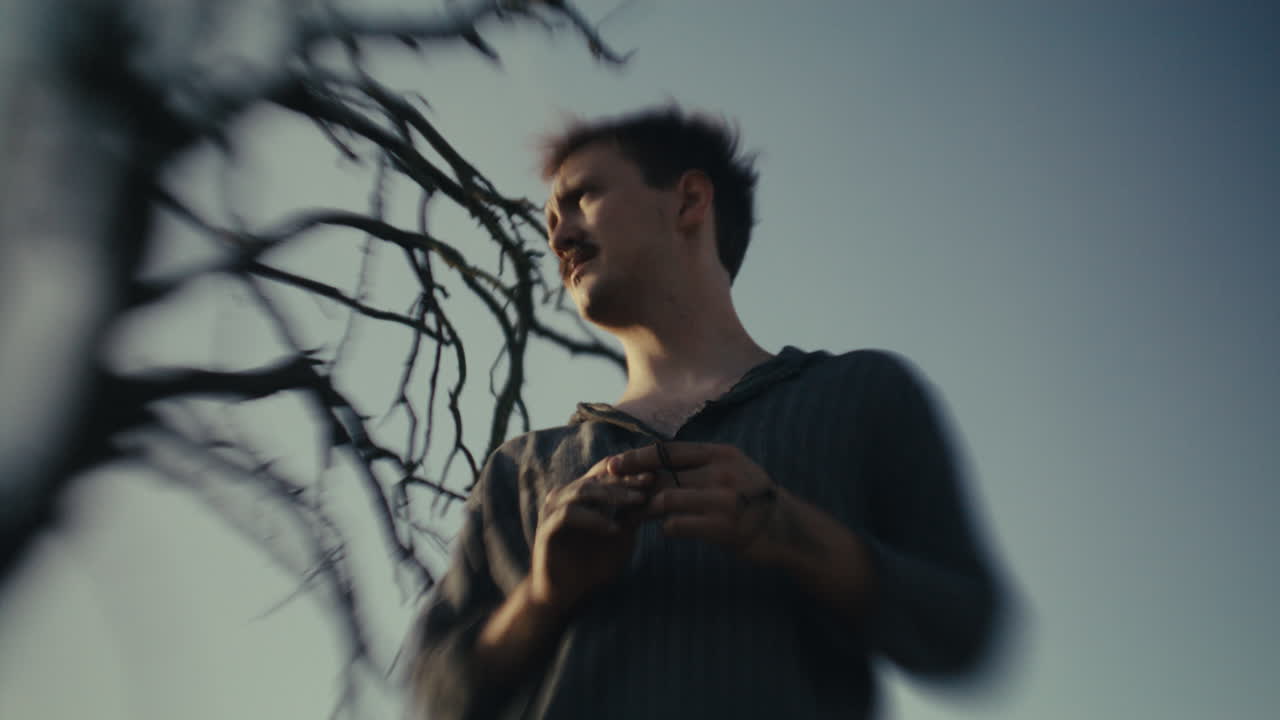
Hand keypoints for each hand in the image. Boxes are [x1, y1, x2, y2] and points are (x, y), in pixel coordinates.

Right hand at [530, 458, 656, 614]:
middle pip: (596, 478)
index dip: (629, 472)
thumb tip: (656, 495)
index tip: (654, 477)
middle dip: (624, 480)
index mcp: (581, 496)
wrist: (565, 595)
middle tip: (648, 484)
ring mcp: (553, 511)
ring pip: (583, 490)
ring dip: (612, 495)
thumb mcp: (620, 539)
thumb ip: (632, 517)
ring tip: (636, 501)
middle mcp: (565, 497)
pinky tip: (614, 529)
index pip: (605, 474)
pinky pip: (569, 515)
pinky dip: (593, 519)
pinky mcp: (546, 528)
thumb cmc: (593, 566)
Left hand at [606, 442, 784, 563]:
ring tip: (633, 517)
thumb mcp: (731, 468)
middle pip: (663, 477)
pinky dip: (667, 528)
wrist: (786, 528)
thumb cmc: (751, 498)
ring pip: (666, 500)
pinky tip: (667, 530)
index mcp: (721, 454)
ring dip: (645, 511)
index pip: (669, 451)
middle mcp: (722, 472)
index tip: (612, 464)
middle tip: (614, 497)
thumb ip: (699, 464)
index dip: (637, 457)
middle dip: (634, 488)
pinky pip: (678, 526)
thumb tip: (654, 462)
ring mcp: (724, 500)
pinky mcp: (724, 527)